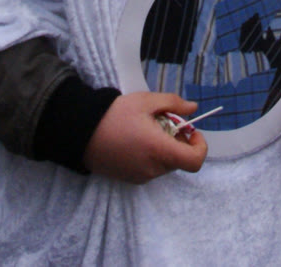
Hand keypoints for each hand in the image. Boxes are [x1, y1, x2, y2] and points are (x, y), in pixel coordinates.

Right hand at [83, 91, 206, 183]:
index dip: (199, 146)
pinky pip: (151, 169)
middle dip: (178, 141)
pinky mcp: (131, 179)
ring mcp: (141, 177)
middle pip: (179, 160)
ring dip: (164, 149)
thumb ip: (173, 103)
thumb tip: (193, 108)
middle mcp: (153, 168)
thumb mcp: (145, 101)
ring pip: (165, 164)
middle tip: (164, 123)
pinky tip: (136, 141)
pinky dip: (152, 157)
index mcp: (159, 150)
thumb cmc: (114, 115)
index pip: (195, 161)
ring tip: (146, 130)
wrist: (81, 133)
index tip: (191, 131)